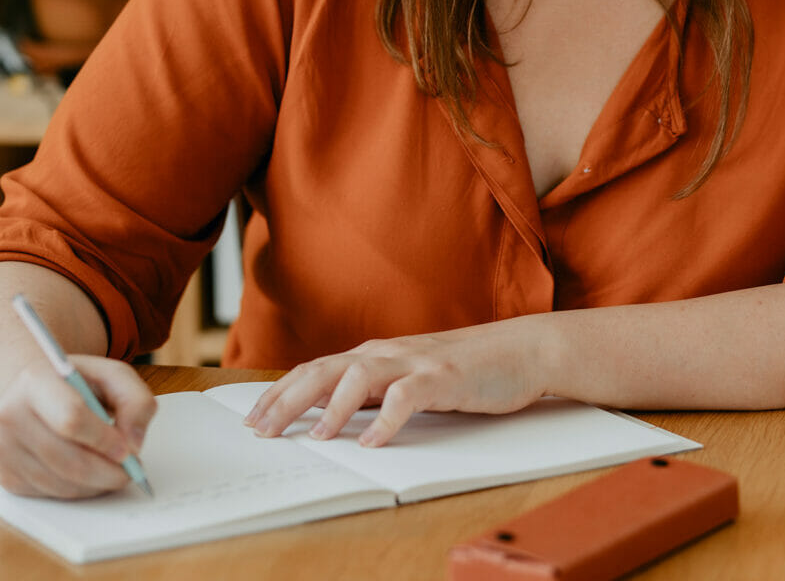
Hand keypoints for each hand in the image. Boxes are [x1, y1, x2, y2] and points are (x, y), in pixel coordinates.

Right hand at [0, 355, 155, 498]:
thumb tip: (135, 443)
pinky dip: (77, 490)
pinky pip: (47, 493)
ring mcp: (2, 447)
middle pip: (65, 458)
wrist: (30, 389)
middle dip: (106, 471)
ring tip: (115, 471)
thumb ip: (135, 400)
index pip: (71, 418)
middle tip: (131, 471)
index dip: (103, 439)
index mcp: (36, 381)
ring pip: (57, 482)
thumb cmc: (74, 381)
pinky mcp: (4, 474)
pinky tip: (91, 475)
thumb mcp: (112, 374)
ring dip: (94, 484)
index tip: (128, 451)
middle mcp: (10, 414)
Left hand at [244, 318, 550, 446]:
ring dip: (333, 407)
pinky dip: (387, 419)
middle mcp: (389, 352)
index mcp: (378, 354)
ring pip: (360, 376)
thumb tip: (337, 415)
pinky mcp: (445, 377)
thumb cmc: (467, 367)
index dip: (281, 391)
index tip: (254, 417)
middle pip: (326, 369)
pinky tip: (373, 442)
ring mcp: (416, 362)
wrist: (522, 349)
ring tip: (316, 437)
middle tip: (261, 429)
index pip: (317, 368)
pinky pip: (408, 396)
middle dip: (288, 399)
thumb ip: (378, 390)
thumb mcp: (412, 376)